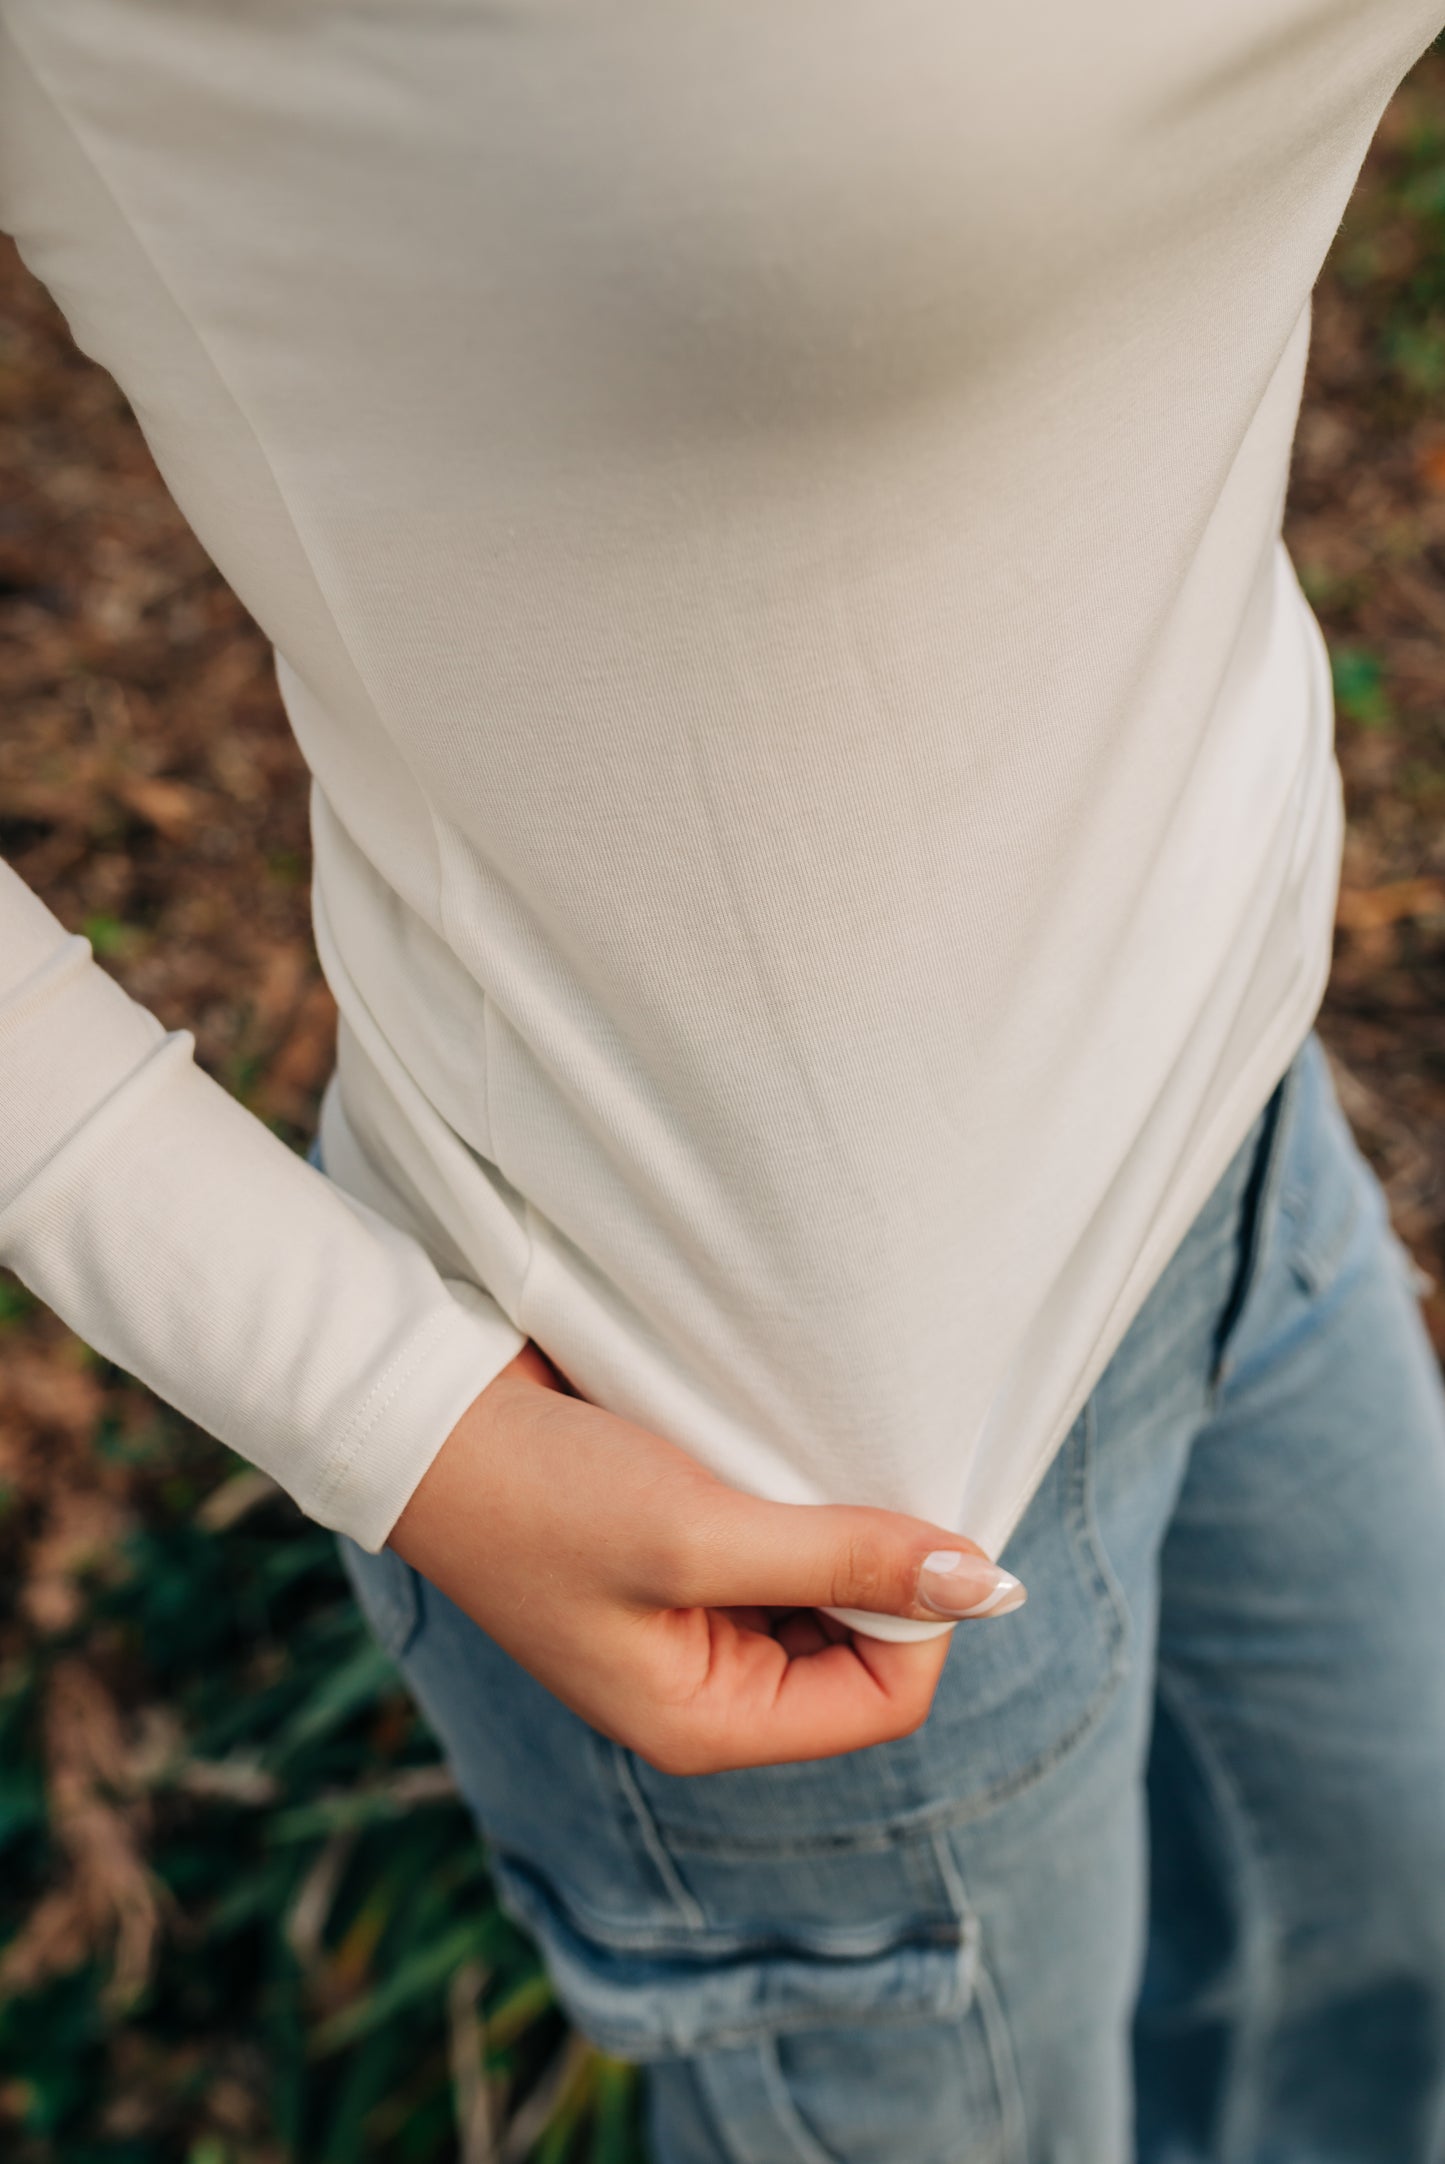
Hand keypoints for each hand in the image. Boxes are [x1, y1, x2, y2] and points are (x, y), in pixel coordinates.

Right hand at [385, 1343, 1026, 1774]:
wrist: (426, 1416)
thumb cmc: (543, 1495)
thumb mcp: (700, 1532)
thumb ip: (844, 1557)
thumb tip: (985, 1581)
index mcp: (706, 1722)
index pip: (882, 1700)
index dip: (920, 1616)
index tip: (914, 1521)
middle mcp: (707, 1686)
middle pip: (861, 1649)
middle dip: (881, 1569)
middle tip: (861, 1477)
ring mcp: (690, 1621)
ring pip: (825, 1590)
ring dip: (839, 1526)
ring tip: (806, 1456)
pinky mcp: (677, 1556)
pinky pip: (778, 1546)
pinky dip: (797, 1500)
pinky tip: (774, 1446)